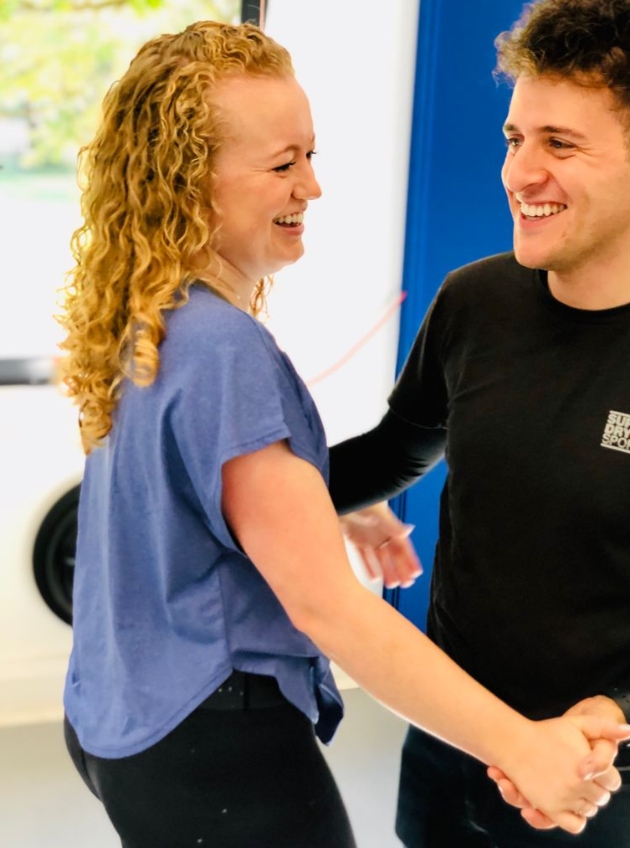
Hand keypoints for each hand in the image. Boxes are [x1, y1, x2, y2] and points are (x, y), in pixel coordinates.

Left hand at [338, 502, 420, 588]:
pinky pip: (364, 556)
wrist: (341, 495)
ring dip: (386, 571)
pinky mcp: (356, 539)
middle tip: (406, 584)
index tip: (416, 572)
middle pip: (393, 555)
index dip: (410, 559)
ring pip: (380, 558)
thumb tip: (407, 533)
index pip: (403, 546)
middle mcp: (381, 534)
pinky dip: (369, 567)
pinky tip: (374, 579)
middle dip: (401, 569)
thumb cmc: (361, 498)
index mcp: (389, 526)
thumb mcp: (378, 512)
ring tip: (392, 585)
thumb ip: (391, 524)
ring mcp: (368, 537)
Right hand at [491, 713, 629, 833]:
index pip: (612, 782)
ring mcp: (565, 798)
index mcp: (588, 765)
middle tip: (582, 777)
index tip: (593, 770)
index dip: (604, 776)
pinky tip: (568, 803)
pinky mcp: (552, 809)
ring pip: (589, 810)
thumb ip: (604, 727)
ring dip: (584, 802)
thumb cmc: (545, 732)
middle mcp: (579, 785)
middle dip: (595, 789)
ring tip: (573, 787)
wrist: (514, 743)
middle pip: (601, 798)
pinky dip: (576, 818)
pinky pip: (575, 824)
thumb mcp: (576, 723)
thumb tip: (627, 730)